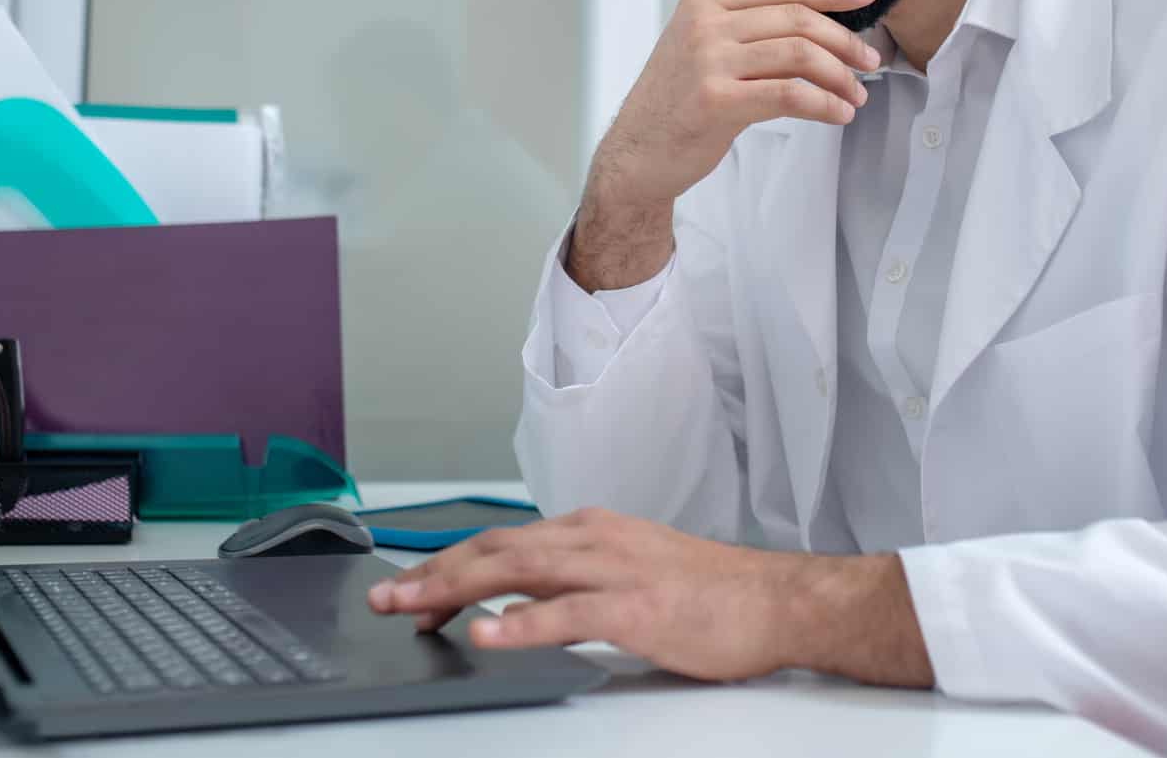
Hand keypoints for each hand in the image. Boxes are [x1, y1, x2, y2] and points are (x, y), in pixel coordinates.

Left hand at [364, 507, 809, 681]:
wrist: (780, 600)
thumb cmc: (714, 595)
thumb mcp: (631, 574)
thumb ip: (577, 583)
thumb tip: (522, 603)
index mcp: (592, 531)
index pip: (503, 541)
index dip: (451, 564)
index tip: (412, 589)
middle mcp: (595, 539)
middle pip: (496, 548)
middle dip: (435, 571)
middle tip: (386, 597)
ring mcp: (615, 570)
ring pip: (518, 570)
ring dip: (456, 588)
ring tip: (412, 608)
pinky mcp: (638, 608)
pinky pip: (567, 614)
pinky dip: (520, 623)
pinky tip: (485, 635)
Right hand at [592, 0, 881, 211]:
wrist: (636, 154)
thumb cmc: (676, 105)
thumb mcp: (702, 50)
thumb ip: (745, 30)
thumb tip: (815, 21)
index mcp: (702, 3)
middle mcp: (704, 25)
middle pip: (796, 19)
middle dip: (843, 39)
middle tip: (869, 59)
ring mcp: (708, 61)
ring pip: (799, 54)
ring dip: (839, 76)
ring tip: (857, 94)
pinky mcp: (717, 100)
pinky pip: (789, 94)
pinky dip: (824, 104)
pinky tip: (838, 114)